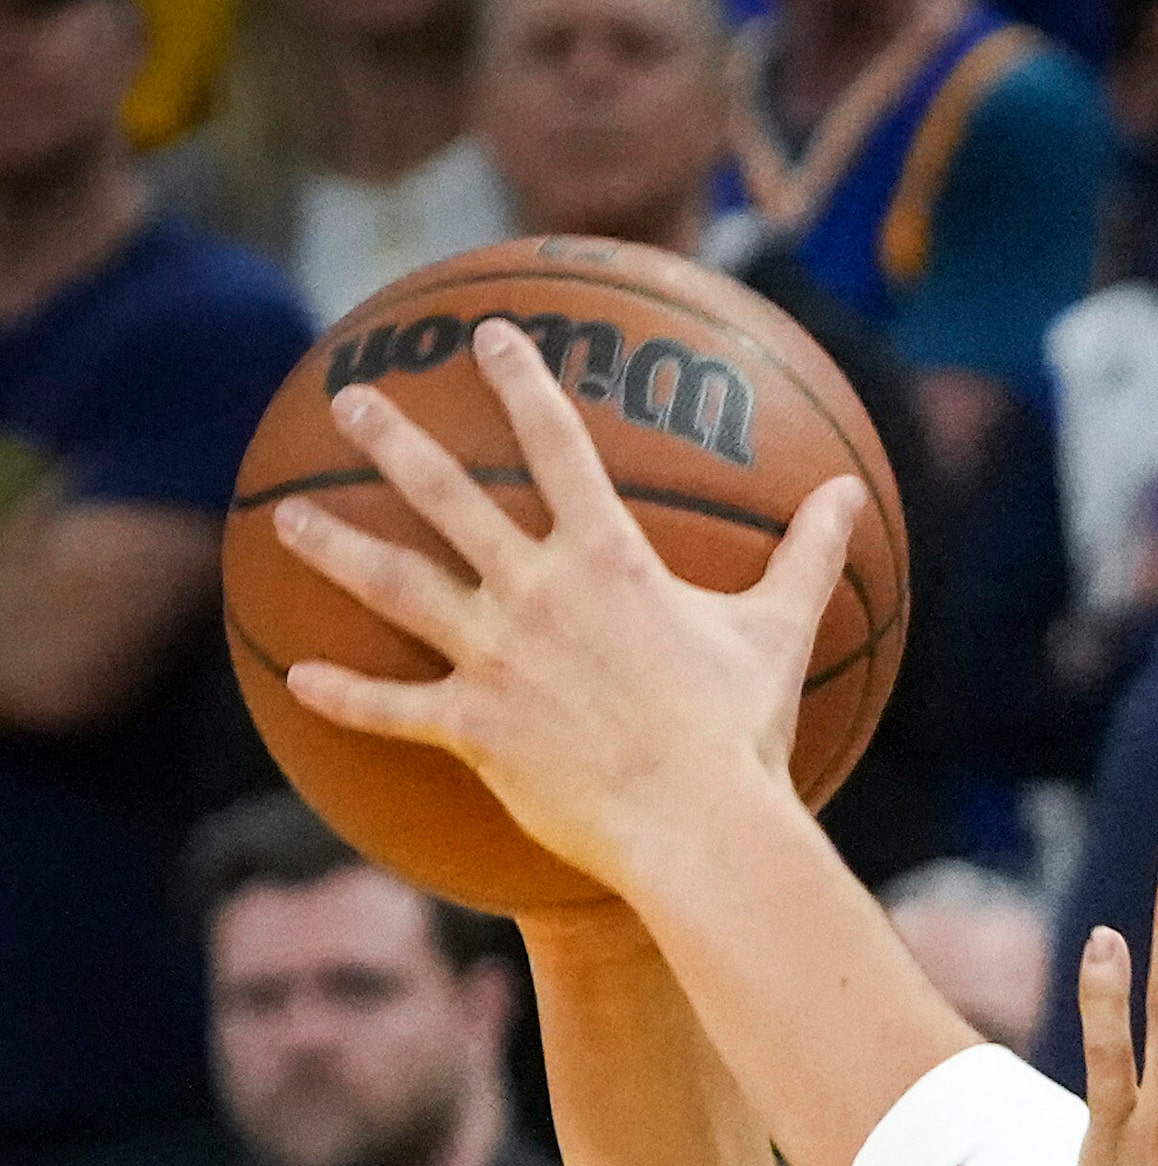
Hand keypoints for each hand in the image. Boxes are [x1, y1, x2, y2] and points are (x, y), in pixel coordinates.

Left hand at [275, 317, 865, 894]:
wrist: (695, 820)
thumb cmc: (743, 728)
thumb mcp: (783, 630)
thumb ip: (809, 553)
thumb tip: (852, 491)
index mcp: (607, 558)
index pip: (556, 443)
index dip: (522, 380)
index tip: (488, 337)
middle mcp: (535, 593)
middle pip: (446, 496)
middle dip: (392, 440)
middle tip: (350, 400)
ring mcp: (494, 657)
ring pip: (395, 586)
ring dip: (335, 547)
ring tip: (288, 516)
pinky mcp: (472, 727)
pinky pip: (392, 708)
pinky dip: (343, 696)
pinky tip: (296, 680)